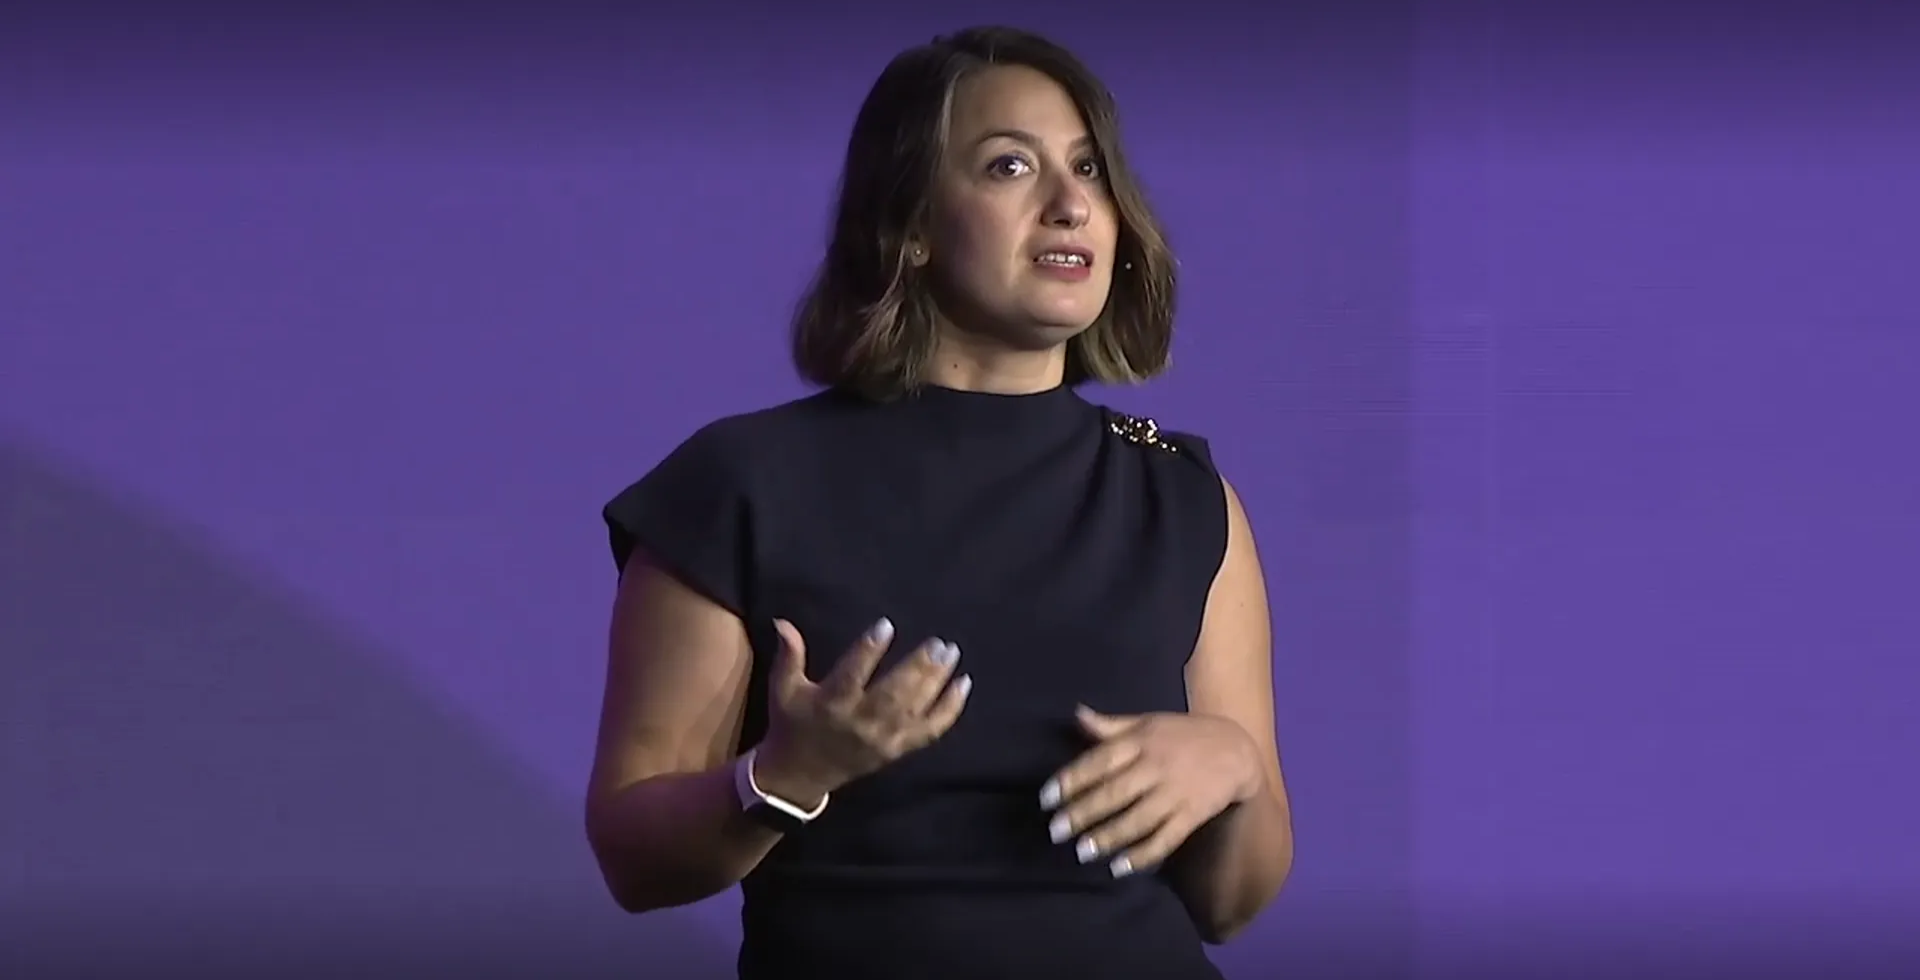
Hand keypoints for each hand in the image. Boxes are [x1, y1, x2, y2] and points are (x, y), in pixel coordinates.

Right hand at [753, 617, 971, 804]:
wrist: (799, 776)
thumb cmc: (793, 724)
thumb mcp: (783, 689)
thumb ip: (789, 655)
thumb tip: (783, 621)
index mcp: (830, 704)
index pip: (852, 674)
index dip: (868, 649)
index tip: (886, 625)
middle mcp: (859, 723)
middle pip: (893, 694)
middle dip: (917, 668)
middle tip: (938, 643)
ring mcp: (882, 739)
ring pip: (914, 710)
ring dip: (936, 681)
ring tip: (951, 653)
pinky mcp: (897, 750)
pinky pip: (929, 731)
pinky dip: (949, 710)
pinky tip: (963, 685)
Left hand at [1040, 706, 1259, 877]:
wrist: (1236, 750)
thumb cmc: (1182, 735)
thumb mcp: (1147, 723)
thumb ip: (1111, 726)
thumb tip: (1075, 713)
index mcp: (1141, 741)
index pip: (1100, 760)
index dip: (1071, 779)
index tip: (1046, 799)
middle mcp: (1156, 766)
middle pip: (1115, 793)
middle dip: (1083, 814)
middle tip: (1055, 831)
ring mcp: (1175, 793)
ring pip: (1137, 819)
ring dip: (1108, 837)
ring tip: (1082, 853)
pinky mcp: (1192, 815)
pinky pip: (1165, 839)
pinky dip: (1143, 855)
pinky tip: (1120, 867)